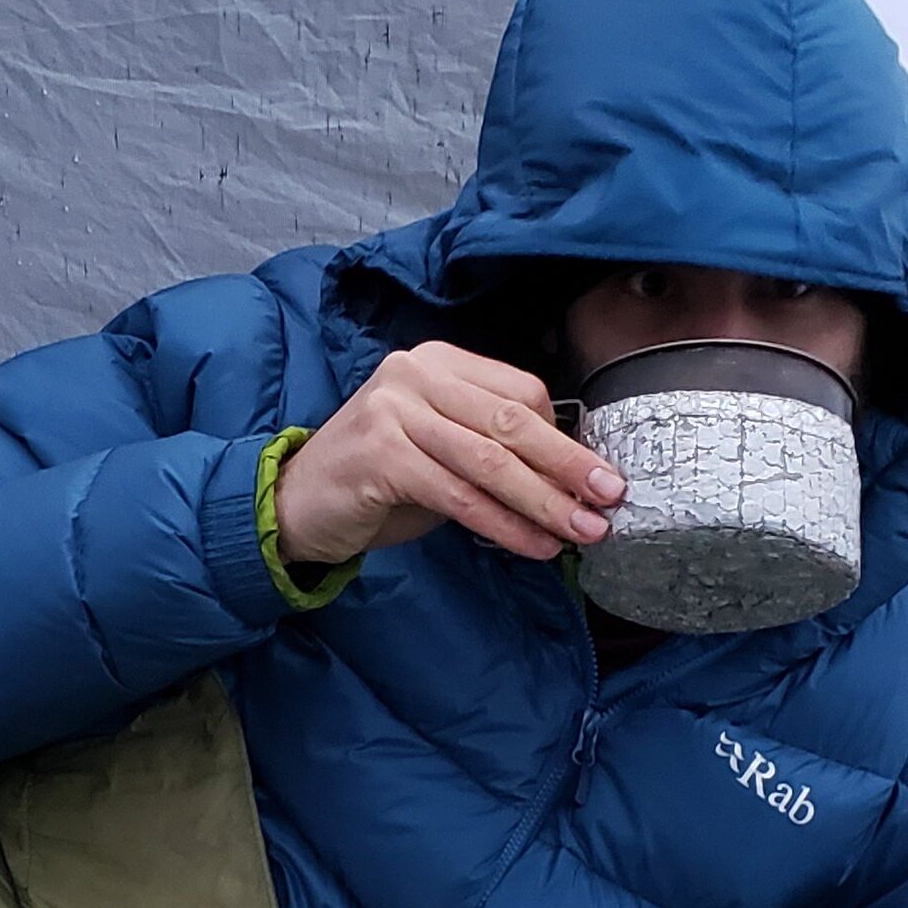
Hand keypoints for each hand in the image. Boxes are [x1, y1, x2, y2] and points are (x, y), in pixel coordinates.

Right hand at [274, 341, 625, 564]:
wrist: (296, 504)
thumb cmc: (378, 481)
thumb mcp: (441, 452)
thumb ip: (494, 451)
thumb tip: (572, 482)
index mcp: (440, 363)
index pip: (520, 392)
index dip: (565, 437)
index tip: (599, 476)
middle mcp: (416, 374)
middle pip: (512, 421)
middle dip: (568, 465)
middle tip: (611, 498)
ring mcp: (394, 410)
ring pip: (490, 461)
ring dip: (544, 502)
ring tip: (582, 531)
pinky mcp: (380, 454)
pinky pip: (459, 494)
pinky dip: (504, 524)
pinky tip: (534, 545)